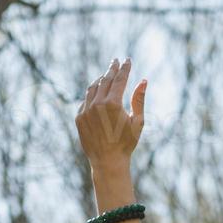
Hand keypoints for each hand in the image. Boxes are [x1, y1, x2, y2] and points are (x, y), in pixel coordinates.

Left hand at [75, 57, 146, 173]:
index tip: (127, 60)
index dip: (124, 68)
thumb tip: (143, 81)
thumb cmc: (127, 143)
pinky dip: (92, 94)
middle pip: (105, 80)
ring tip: (106, 74)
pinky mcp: (79, 118)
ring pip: (92, 88)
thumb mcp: (138, 121)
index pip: (119, 79)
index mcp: (113, 103)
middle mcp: (97, 104)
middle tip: (116, 61)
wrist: (107, 162)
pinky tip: (97, 92)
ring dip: (100, 79)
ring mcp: (86, 111)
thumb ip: (139, 99)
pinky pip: (85, 101)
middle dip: (111, 69)